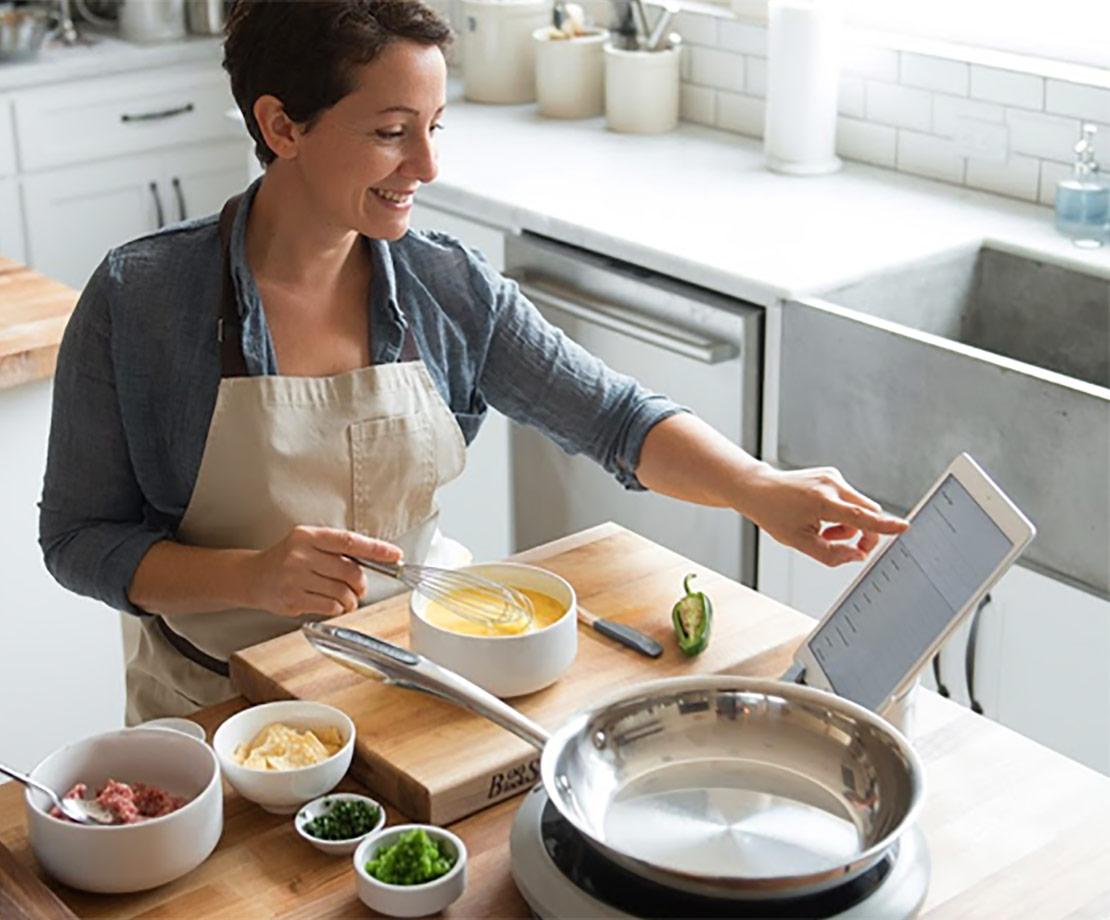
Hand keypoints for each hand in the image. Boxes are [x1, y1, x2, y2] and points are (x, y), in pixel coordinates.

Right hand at [247, 526, 401, 617]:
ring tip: (347, 599)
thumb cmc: (287, 560)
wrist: (253, 576)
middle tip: (360, 588)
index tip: (395, 555)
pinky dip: (338, 608)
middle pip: (349, 571)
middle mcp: (301, 554)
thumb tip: (376, 560)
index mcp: (308, 536)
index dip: (376, 549)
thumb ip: (337, 550)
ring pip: (342, 591)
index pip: (350, 541)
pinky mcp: (293, 598)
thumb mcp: (308, 544)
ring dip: (351, 599)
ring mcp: (295, 577)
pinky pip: (330, 606)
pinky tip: (333, 604)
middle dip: (361, 583)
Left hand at [744, 466, 908, 565]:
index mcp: (822, 501)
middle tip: (840, 545)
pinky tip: (820, 515)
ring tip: (822, 530)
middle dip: (861, 532)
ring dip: (848, 524)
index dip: (884, 526)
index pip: (860, 516)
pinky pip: (849, 499)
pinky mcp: (831, 475)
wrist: (757, 489)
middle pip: (867, 512)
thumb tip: (858, 556)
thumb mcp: (798, 542)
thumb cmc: (774, 514)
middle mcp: (831, 484)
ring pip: (859, 507)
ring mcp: (832, 477)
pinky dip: (841, 512)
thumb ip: (830, 555)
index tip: (904, 528)